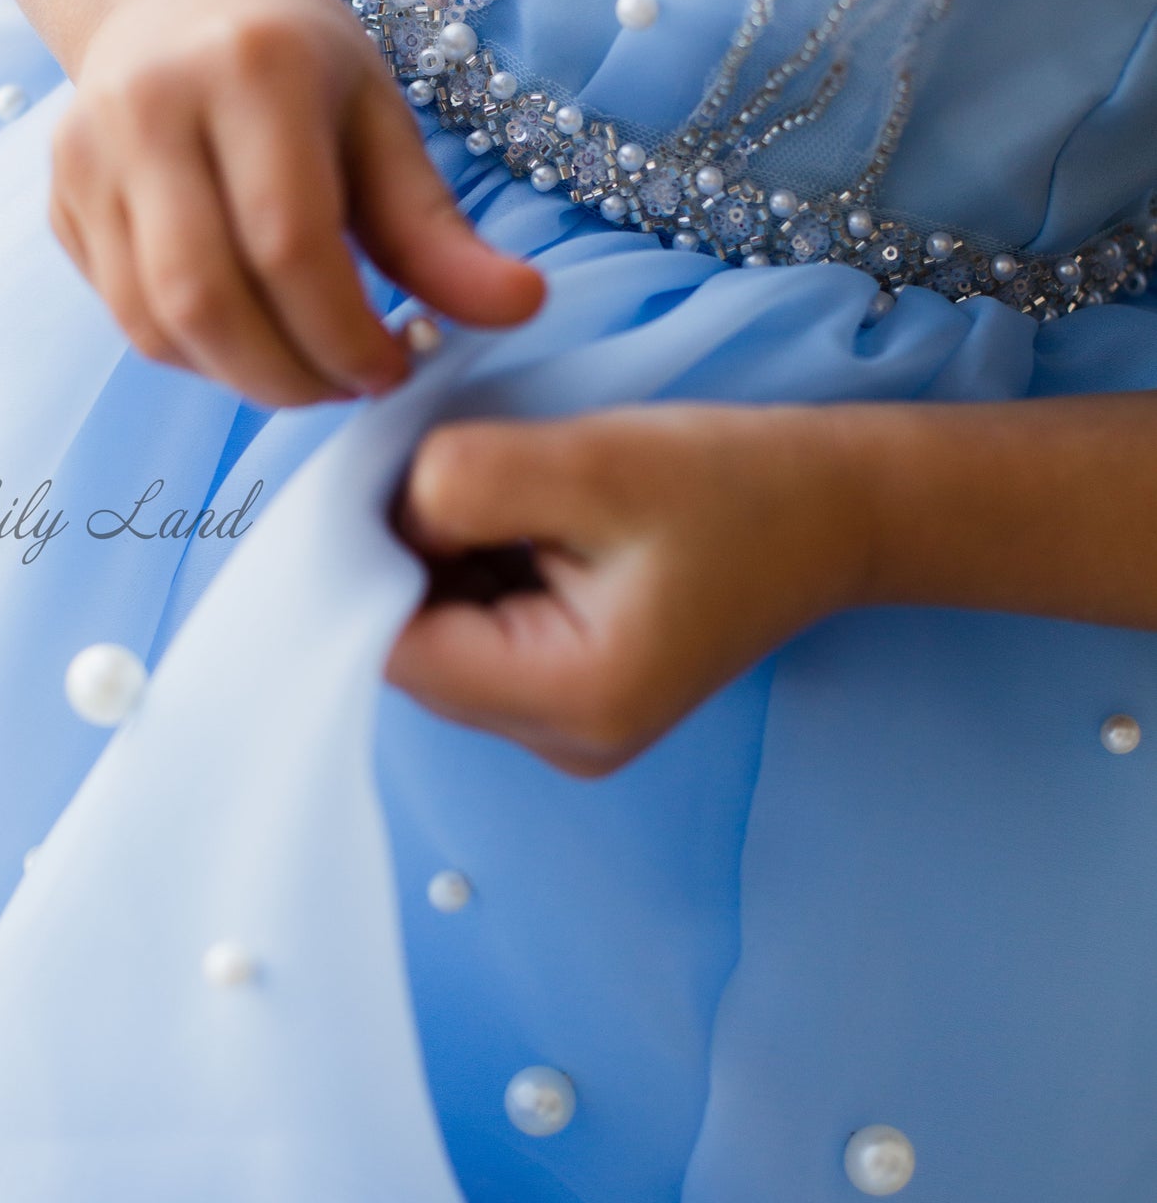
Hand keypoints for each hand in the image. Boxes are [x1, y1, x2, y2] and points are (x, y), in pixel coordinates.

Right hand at [50, 0, 543, 404]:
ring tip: (307, 369)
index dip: (344, 333)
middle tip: (349, 384)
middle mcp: (148, 105)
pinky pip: (126, 316)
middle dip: (289, 374)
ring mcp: (85, 154)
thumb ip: (438, 231)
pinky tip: (251, 337)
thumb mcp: (384, 124)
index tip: (395, 367)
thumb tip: (522, 312)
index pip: (289, 243)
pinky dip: (197, 354)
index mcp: (250, 66)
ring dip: (241, 376)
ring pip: (154, 321)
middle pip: (205, 296)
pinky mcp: (58, 201)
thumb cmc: (305, 65)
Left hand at [386, 405, 868, 775]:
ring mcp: (564, 728)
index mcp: (570, 700)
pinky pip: (478, 635)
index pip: (396, 648)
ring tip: (517, 493)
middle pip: (411, 650)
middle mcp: (559, 740)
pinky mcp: (569, 696)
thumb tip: (378, 512)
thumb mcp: (589, 462)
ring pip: (439, 638)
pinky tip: (531, 523)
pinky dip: (478, 574)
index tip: (390, 476)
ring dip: (444, 561)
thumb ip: (461, 484)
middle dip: (409, 556)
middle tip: (459, 467)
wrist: (836, 510)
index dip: (367, 560)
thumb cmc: (732, 483)